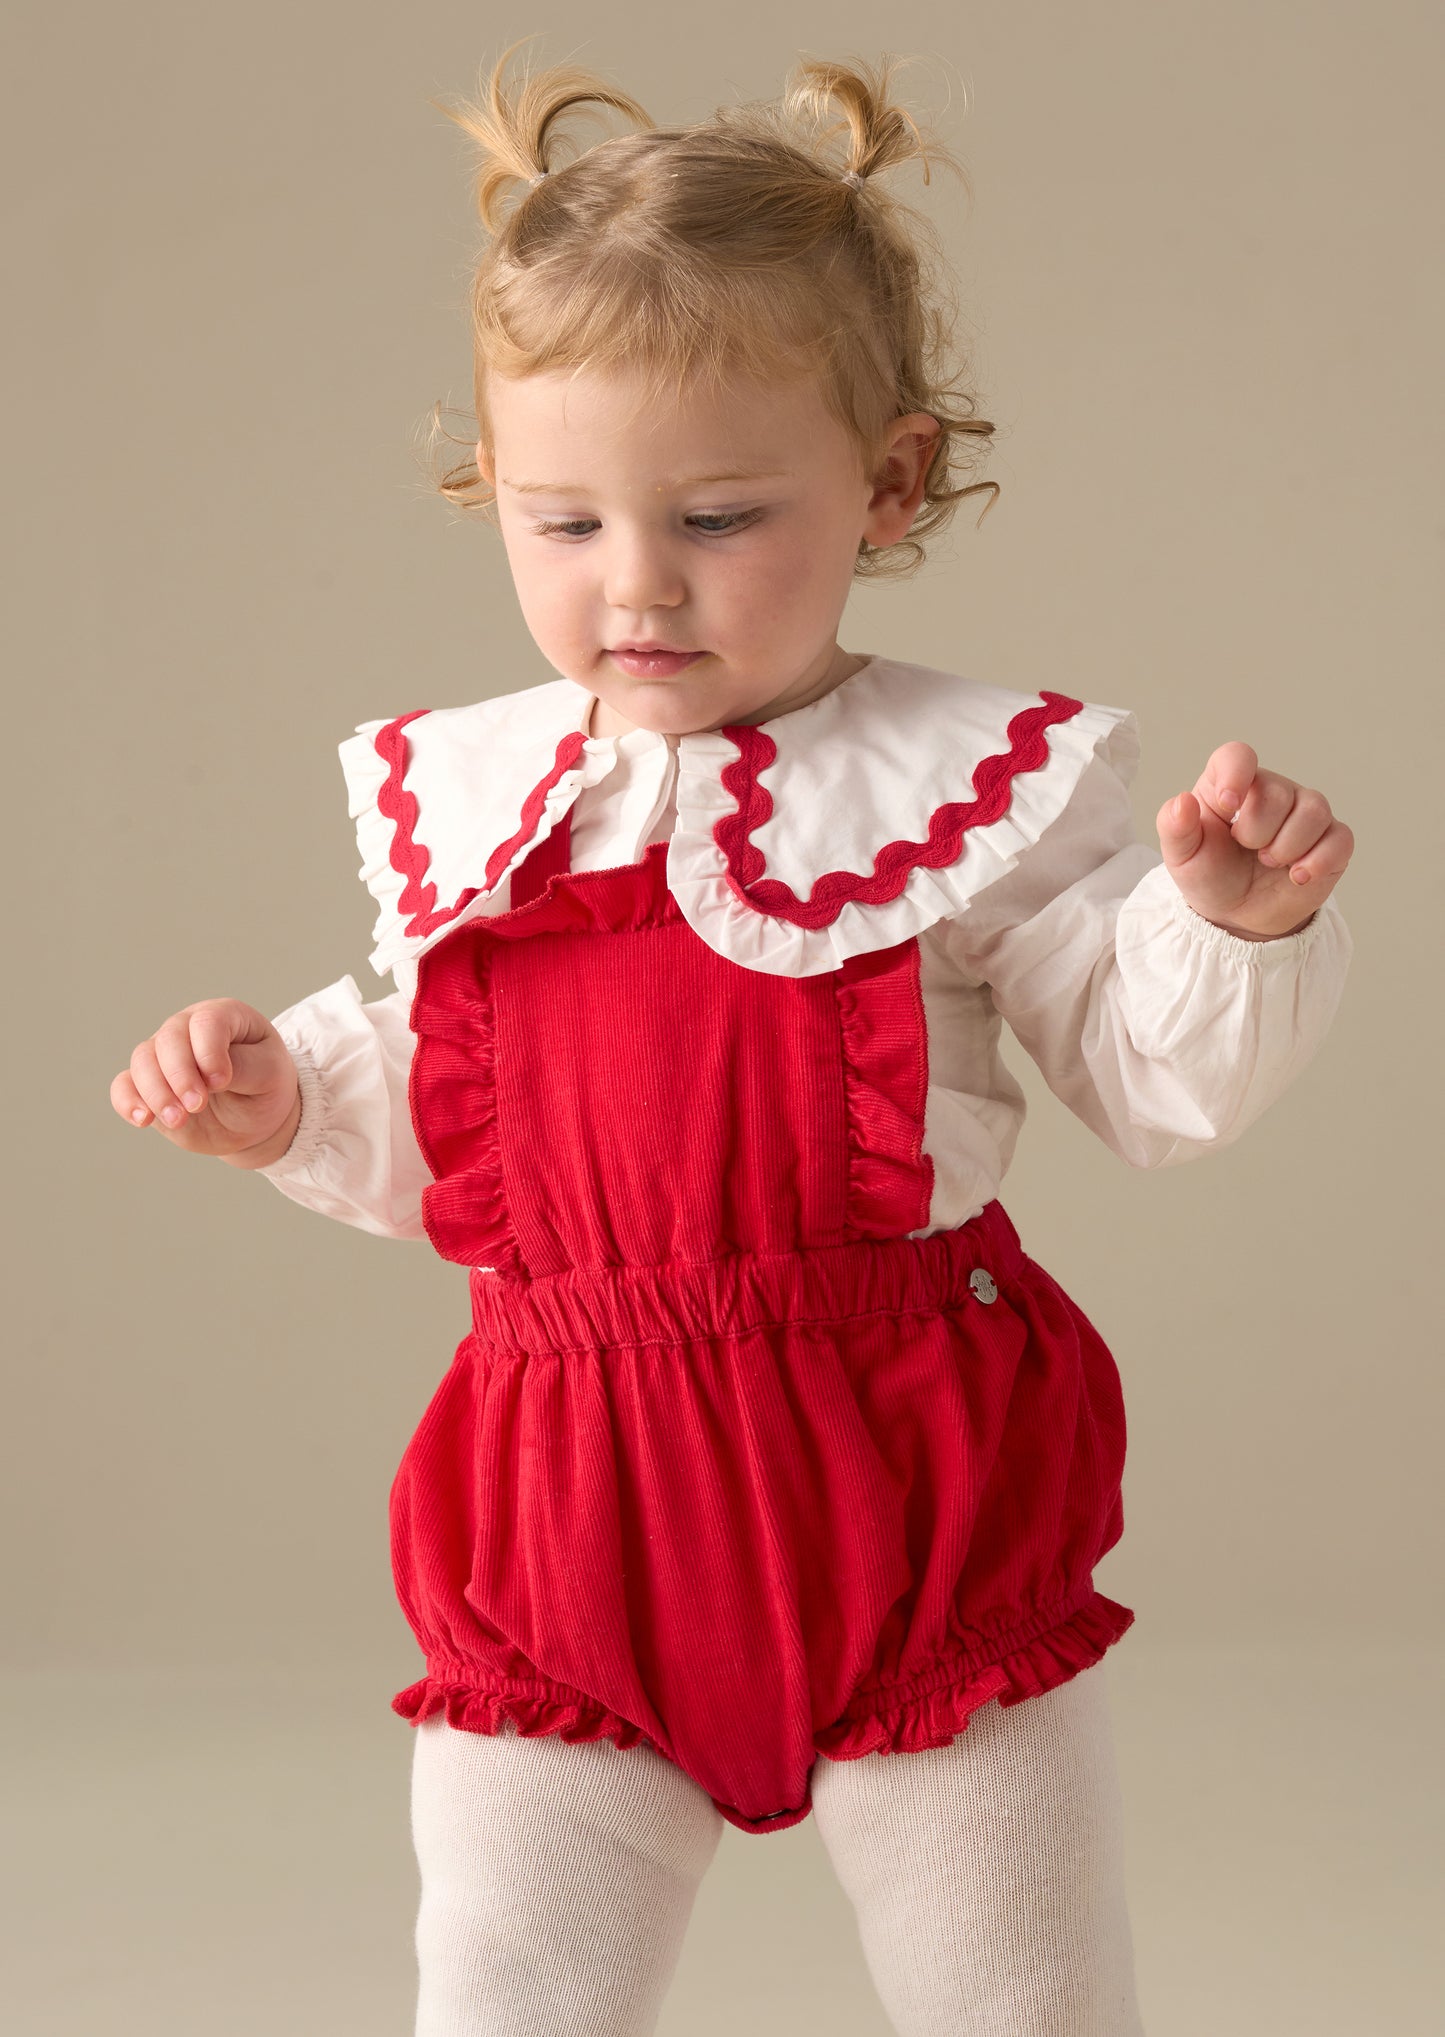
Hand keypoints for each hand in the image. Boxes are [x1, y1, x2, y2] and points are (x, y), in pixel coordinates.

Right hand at [110, 999, 300, 1167]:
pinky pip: (124, 1086)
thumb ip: (242, 1069)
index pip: (207, 1022)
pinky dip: (128, 1102)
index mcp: (224, 1017)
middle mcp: (188, 1029)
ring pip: (143, 1061)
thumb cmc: (266, 1087)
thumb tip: (209, 1076)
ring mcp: (165, 1056)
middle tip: (197, 1106)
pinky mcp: (149, 1086)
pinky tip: (142, 1120)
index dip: (208, 1051)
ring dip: (156, 1092)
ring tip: (178, 1120)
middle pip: (168, 1039)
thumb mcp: (269, 1076)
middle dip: (179, 1075)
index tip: (220, 1082)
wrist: (254, 1119)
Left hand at [1156, 742, 1353, 941]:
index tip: (1228, 805)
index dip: (1236, 774)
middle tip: (1248, 851)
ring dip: (1288, 846)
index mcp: (1230, 785)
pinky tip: (1298, 876)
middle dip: (1258, 832)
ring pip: (1314, 810)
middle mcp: (1271, 791)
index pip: (1238, 756)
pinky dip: (1318, 861)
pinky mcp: (1331, 839)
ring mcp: (1304, 813)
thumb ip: (1175, 827)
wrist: (1237, 915)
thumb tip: (1182, 802)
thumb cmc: (1209, 875)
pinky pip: (1340, 838)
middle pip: (1277, 792)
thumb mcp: (1182, 857)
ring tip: (1269, 863)